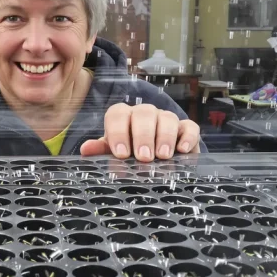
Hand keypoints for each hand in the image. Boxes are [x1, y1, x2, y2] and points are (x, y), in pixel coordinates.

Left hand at [79, 103, 199, 160]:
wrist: (156, 163)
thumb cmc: (130, 156)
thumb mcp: (114, 154)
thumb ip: (101, 151)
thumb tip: (86, 149)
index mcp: (123, 117)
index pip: (118, 114)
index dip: (118, 131)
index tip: (122, 153)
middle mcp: (145, 114)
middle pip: (144, 114)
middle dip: (143, 135)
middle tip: (143, 157)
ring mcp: (166, 120)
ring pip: (167, 118)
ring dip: (165, 137)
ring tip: (163, 156)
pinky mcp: (186, 130)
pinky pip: (190, 127)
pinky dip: (187, 137)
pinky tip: (182, 150)